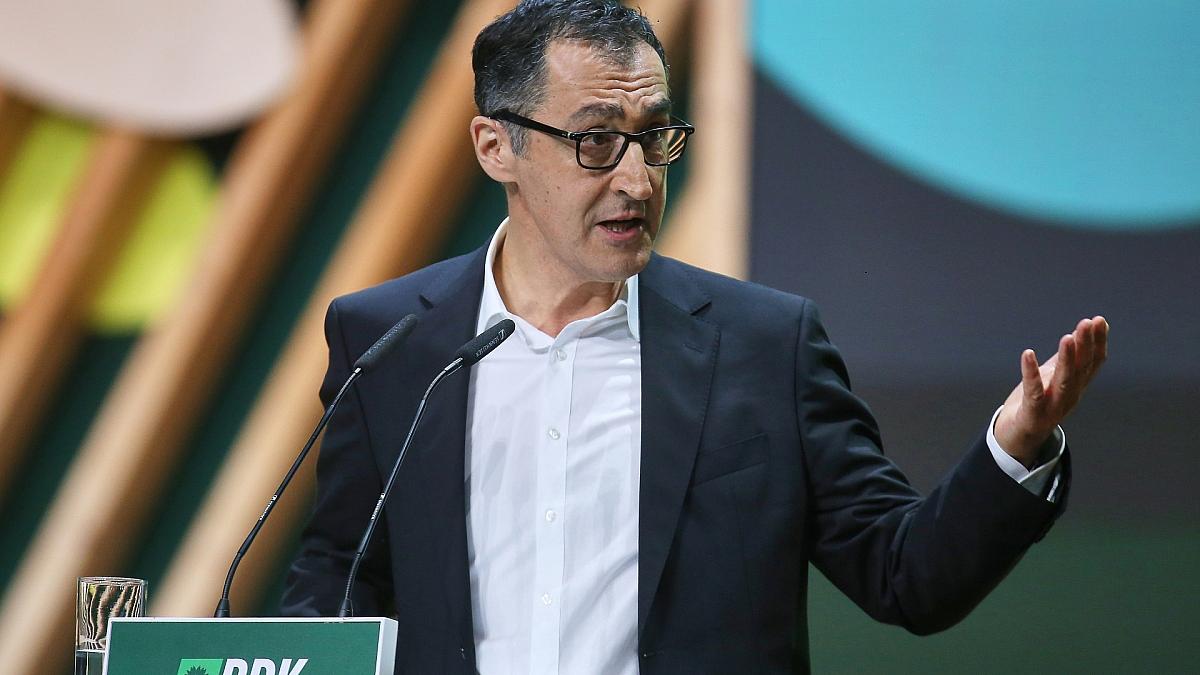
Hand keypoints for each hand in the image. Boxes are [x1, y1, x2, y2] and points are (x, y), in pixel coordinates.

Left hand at [994, 316, 1108, 466]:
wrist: (1017, 436)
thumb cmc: (1036, 402)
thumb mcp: (1053, 376)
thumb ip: (1066, 359)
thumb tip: (1078, 334)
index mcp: (1076, 386)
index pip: (1093, 362)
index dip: (1097, 342)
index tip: (1099, 321)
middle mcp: (1070, 396)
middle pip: (1081, 369)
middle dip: (1085, 345)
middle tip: (1087, 323)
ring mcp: (1053, 406)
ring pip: (1064, 381)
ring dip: (1068, 359)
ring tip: (1068, 337)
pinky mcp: (1033, 413)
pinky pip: (1034, 392)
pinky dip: (1031, 373)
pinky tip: (1028, 354)